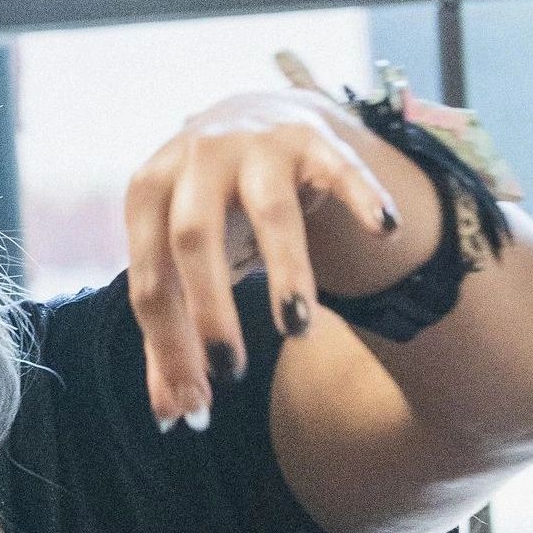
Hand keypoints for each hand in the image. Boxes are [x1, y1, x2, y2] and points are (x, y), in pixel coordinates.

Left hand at [123, 82, 402, 426]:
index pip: (151, 281)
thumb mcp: (176, 262)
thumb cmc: (205, 210)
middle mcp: (195, 161)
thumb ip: (171, 334)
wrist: (249, 117)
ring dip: (285, 271)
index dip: (169, 345)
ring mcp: (256, 145)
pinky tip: (384, 232)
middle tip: (230, 372)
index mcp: (148, 196)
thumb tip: (173, 415)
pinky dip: (361, 197)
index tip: (196, 403)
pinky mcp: (313, 139)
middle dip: (209, 310)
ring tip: (296, 330)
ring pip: (268, 210)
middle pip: (193, 239)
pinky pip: (340, 169)